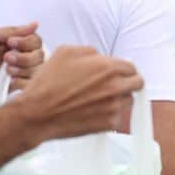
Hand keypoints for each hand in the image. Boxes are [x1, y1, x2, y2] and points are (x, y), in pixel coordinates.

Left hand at [0, 23, 43, 104]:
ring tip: (6, 71)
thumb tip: (35, 24)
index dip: (26, 42)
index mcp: (19, 42)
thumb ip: (12, 30)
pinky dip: (21, 82)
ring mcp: (26, 70)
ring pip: (38, 69)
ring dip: (21, 70)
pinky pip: (33, 83)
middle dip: (23, 58)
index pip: (36, 39)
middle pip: (40, 54)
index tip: (10, 43)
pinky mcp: (24, 85)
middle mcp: (26, 55)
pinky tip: (10, 81)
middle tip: (6, 59)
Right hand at [9, 46, 143, 143]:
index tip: (118, 72)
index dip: (123, 69)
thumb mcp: (66, 52)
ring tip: (99, 98)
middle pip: (138, 83)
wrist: (36, 114)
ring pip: (128, 100)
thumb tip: (101, 57)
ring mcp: (114, 106)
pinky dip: (109, 113)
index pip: (131, 66)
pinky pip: (118, 116)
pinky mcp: (109, 123)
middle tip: (117, 84)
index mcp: (108, 67)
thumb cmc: (48, 84)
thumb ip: (90, 51)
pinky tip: (93, 110)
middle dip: (129, 81)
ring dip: (119, 98)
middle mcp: (115, 87)